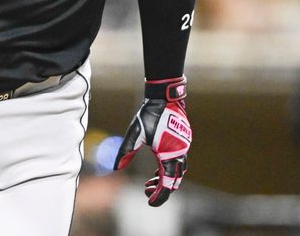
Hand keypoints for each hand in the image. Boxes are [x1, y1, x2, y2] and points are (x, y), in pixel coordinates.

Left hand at [113, 77, 190, 205]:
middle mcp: (179, 152)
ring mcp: (183, 145)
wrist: (164, 96)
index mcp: (169, 154)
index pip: (167, 184)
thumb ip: (126, 151)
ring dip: (165, 178)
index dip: (159, 196)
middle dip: (161, 188)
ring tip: (150, 182)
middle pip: (174, 180)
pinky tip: (158, 166)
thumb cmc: (149, 115)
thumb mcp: (134, 134)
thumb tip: (116, 168)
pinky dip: (168, 167)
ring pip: (177, 170)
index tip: (149, 202)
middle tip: (146, 191)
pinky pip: (178, 160)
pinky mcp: (183, 139)